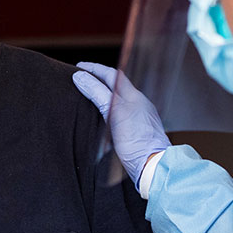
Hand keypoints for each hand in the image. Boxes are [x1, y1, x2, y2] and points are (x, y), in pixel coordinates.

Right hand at [72, 62, 170, 185]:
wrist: (153, 166)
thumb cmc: (137, 141)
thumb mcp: (114, 112)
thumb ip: (98, 93)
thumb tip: (80, 77)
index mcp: (134, 96)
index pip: (112, 75)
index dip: (94, 69)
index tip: (79, 67)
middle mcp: (138, 104)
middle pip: (115, 86)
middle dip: (98, 79)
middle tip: (80, 78)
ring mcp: (138, 117)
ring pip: (117, 99)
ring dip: (102, 93)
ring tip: (86, 94)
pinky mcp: (136, 131)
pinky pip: (119, 112)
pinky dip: (107, 108)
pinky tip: (100, 116)